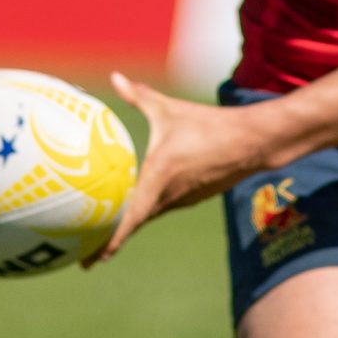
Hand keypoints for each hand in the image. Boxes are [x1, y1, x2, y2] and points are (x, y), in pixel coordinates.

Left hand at [90, 72, 276, 265]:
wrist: (253, 143)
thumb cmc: (209, 125)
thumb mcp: (170, 109)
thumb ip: (139, 96)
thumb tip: (115, 77)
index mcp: (158, 180)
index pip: (129, 220)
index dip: (108, 242)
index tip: (89, 261)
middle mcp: (169, 197)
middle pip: (134, 224)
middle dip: (109, 240)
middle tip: (84, 253)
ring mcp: (183, 199)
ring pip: (149, 214)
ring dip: (129, 224)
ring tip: (103, 231)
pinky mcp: (193, 195)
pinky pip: (164, 205)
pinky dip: (146, 209)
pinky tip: (138, 201)